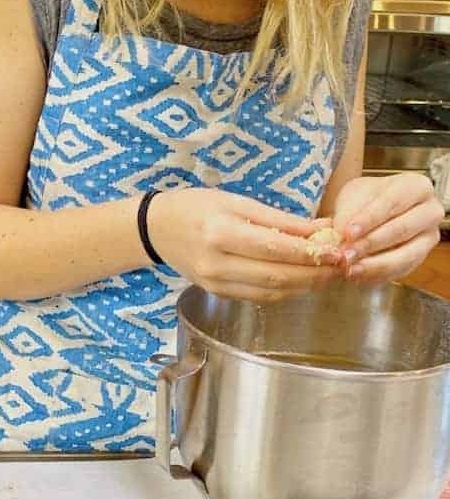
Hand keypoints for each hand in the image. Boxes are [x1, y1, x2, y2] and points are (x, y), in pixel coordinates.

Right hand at [148, 187, 341, 302]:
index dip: (310, 253)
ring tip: (328, 275)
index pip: (275, 248)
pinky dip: (284, 291)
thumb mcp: (236, 201)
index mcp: (221, 232)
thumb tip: (320, 229)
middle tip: (341, 266)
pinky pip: (257, 297)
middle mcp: (217, 263)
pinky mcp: (216, 293)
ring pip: (270, 292)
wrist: (157, 228)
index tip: (338, 250)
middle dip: (314, 274)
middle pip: (276, 276)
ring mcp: (215, 283)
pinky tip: (301, 281)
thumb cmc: (196, 206)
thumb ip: (278, 220)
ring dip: (304, 286)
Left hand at [332, 174, 442, 285]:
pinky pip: (402, 270)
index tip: (347, 232)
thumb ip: (348, 212)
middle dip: (370, 243)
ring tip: (349, 268)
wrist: (370, 213)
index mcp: (417, 187)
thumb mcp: (352, 196)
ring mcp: (429, 237)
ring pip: (406, 255)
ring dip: (374, 264)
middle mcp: (430, 211)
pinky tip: (357, 274)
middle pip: (401, 229)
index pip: (392, 202)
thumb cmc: (365, 200)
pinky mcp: (421, 259)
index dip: (369, 219)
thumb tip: (340, 234)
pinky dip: (377, 274)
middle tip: (345, 254)